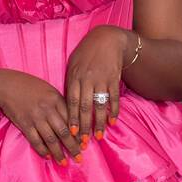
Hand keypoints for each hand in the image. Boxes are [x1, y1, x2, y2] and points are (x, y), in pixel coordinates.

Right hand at [0, 70, 79, 164]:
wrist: (7, 86)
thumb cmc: (30, 87)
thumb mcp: (49, 90)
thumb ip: (60, 104)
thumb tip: (72, 121)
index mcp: (56, 100)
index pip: (71, 119)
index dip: (79, 133)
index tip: (85, 143)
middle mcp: (48, 110)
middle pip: (64, 132)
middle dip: (73, 147)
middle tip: (79, 158)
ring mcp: (36, 118)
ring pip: (51, 139)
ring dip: (58, 153)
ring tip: (64, 162)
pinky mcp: (25, 125)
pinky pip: (36, 141)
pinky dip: (42, 150)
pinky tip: (48, 156)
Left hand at [65, 25, 132, 140]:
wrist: (107, 39)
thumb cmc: (86, 53)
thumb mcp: (73, 64)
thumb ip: (70, 83)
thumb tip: (67, 103)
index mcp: (75, 76)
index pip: (72, 102)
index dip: (72, 118)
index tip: (71, 133)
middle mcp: (88, 79)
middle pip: (85, 107)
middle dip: (84, 126)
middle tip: (83, 142)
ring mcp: (102, 79)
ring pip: (100, 105)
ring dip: (100, 122)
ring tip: (99, 136)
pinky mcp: (114, 79)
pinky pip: (113, 98)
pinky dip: (114, 111)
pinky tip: (112, 122)